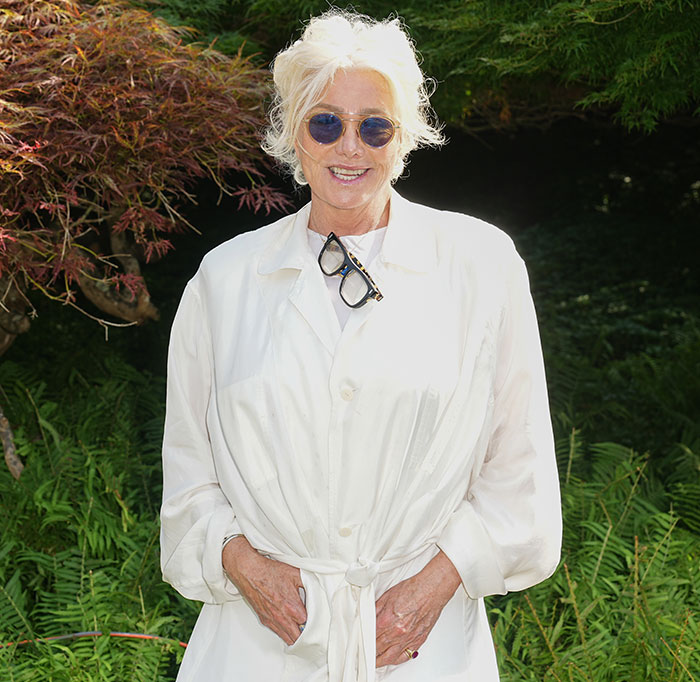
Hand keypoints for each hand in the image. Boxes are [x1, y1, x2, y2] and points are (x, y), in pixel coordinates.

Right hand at [222, 536, 306, 644]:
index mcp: (292, 607)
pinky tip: (288, 626)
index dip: (314, 620)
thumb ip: (309, 583)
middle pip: (299, 636)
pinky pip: (277, 633)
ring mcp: (272, 620)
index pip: (309, 624)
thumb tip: (317, 589)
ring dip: (295, 635)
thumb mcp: (295, 573)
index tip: (316, 615)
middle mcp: (282, 617)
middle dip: (306, 632)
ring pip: (288, 638)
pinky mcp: (264, 620)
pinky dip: (284, 632)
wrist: (249, 572)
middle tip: (311, 626)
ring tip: (301, 629)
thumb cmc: (269, 572)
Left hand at [375, 550, 460, 666]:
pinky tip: (393, 659)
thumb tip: (367, 618)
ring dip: (381, 661)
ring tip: (376, 661)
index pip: (370, 638)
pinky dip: (397, 660)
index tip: (361, 644)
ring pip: (391, 657)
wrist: (431, 589)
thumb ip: (375, 609)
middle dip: (371, 652)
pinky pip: (405, 656)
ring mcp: (408, 638)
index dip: (364, 642)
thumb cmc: (412, 589)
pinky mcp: (418, 640)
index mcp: (387, 620)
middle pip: (379, 649)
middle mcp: (397, 632)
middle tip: (365, 654)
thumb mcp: (387, 596)